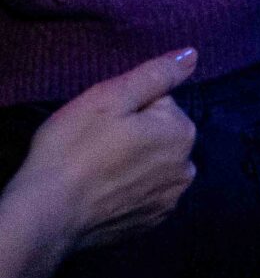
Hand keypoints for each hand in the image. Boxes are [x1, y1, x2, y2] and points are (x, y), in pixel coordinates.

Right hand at [7, 50, 197, 257]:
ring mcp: (170, 200)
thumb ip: (156, 75)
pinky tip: (102, 191)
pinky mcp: (151, 223)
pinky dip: (128, 189)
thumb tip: (192, 54)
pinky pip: (144, 193)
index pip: (160, 102)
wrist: (49, 212)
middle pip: (160, 135)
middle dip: (135, 133)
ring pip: (153, 164)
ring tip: (97, 168)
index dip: (128, 107)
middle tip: (96, 143)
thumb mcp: (110, 97)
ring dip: (133, 162)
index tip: (103, 121)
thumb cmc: (75, 148)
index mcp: (182, 133)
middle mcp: (186, 168)